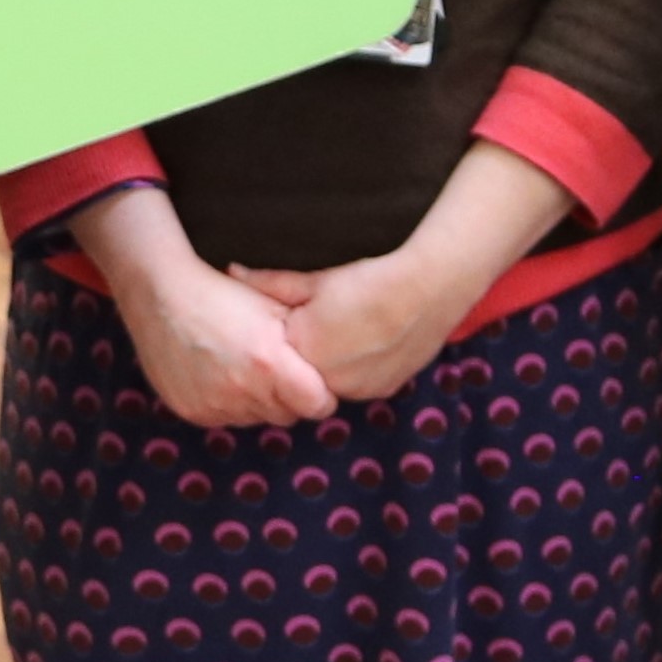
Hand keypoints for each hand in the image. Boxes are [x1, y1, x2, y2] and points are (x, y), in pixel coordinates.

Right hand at [83, 193, 330, 427]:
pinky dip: (227, 402)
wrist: (160, 294)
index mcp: (271, 363)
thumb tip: (336, 364)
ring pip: (255, 419)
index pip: (319, 405)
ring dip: (256, 401)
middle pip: (287, 415)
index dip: (319, 394)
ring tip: (242, 367)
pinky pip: (224, 417)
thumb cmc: (223, 293)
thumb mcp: (273, 305)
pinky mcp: (193, 412)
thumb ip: (307, 339)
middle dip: (288, 398)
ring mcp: (215, 405)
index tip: (311, 381)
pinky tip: (218, 373)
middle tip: (275, 370)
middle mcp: (244, 391)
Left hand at [221, 241, 484, 408]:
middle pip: (304, 370)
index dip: (288, 330)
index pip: (279, 351)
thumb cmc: (368, 279)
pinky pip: (360, 385)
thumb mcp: (316, 279)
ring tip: (352, 329)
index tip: (299, 314)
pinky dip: (359, 369)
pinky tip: (371, 341)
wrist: (428, 288)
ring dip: (333, 364)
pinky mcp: (382, 391)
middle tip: (329, 322)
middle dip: (307, 352)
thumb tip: (233, 270)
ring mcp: (357, 390)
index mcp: (302, 350)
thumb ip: (271, 283)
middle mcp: (326, 380)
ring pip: (332, 381)